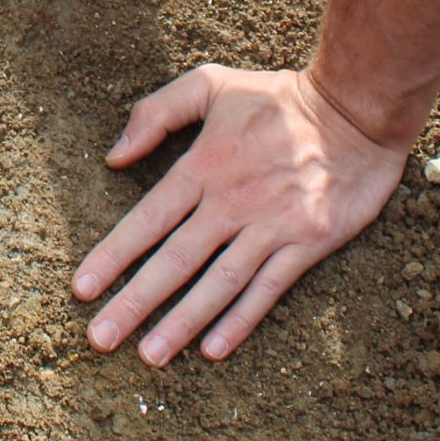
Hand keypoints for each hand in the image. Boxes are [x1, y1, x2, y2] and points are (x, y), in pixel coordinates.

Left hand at [72, 64, 408, 365]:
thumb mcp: (210, 85)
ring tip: (149, 355)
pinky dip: (240, 320)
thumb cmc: (278, 98)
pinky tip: (213, 349)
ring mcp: (270, 226)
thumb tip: (114, 156)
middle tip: (100, 339)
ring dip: (181, 322)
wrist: (357, 109)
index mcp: (203, 166)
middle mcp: (231, 202)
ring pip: (217, 283)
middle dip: (134, 302)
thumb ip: (156, 113)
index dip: (112, 256)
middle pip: (174, 261)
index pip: (147, 219)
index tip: (82, 288)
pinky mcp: (307, 242)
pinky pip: (267, 289)